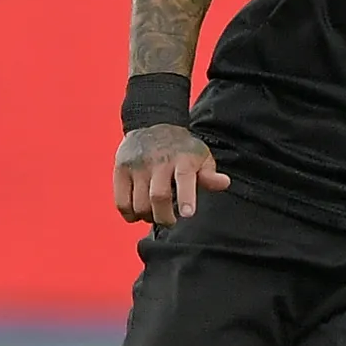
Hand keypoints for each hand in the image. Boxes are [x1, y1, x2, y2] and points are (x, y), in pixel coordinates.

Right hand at [114, 123, 229, 226]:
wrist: (152, 124)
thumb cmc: (182, 149)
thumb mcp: (201, 157)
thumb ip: (210, 174)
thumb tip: (224, 183)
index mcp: (183, 159)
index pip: (184, 178)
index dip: (186, 198)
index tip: (188, 214)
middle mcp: (159, 161)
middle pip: (158, 197)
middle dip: (164, 218)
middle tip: (170, 221)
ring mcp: (137, 165)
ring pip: (139, 204)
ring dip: (147, 217)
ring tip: (154, 214)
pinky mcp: (121, 170)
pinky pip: (121, 202)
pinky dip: (129, 214)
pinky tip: (138, 213)